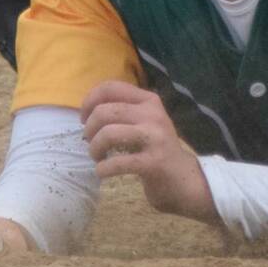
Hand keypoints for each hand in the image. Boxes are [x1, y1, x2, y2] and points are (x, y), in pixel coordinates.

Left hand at [80, 81, 214, 223]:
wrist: (184, 179)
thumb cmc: (156, 149)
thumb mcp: (145, 121)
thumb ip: (123, 110)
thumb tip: (88, 109)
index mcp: (149, 100)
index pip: (111, 87)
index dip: (90, 100)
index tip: (83, 118)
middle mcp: (153, 114)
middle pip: (105, 111)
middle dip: (89, 128)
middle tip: (90, 142)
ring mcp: (155, 138)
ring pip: (109, 133)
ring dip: (94, 148)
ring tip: (96, 157)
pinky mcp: (153, 162)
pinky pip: (118, 162)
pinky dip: (103, 168)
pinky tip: (103, 172)